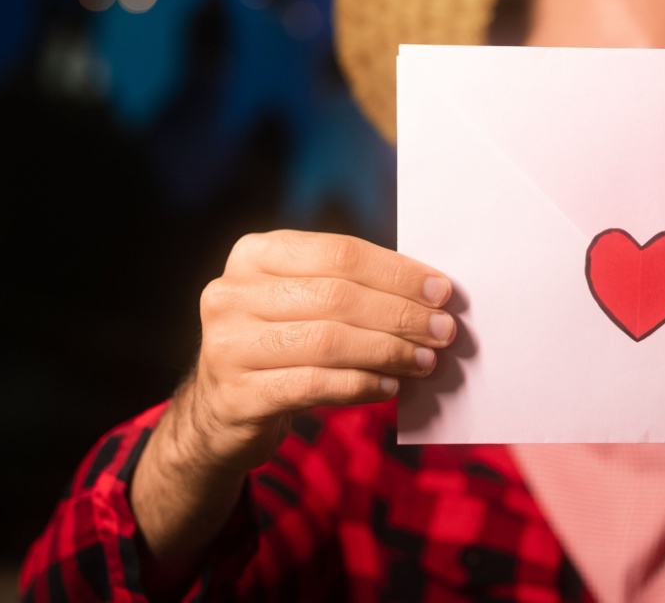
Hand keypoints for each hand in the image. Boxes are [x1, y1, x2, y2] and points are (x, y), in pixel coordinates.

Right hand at [132, 230, 454, 593]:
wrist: (221, 411)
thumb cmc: (282, 345)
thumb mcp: (301, 301)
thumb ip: (352, 288)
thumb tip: (430, 296)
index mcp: (254, 254)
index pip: (340, 253)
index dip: (397, 272)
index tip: (441, 291)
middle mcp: (232, 293)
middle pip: (338, 296)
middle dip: (401, 314)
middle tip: (443, 331)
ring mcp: (227, 345)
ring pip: (330, 341)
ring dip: (389, 351)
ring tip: (425, 360)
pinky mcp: (236, 395)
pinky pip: (315, 385)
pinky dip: (361, 385)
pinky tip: (389, 387)